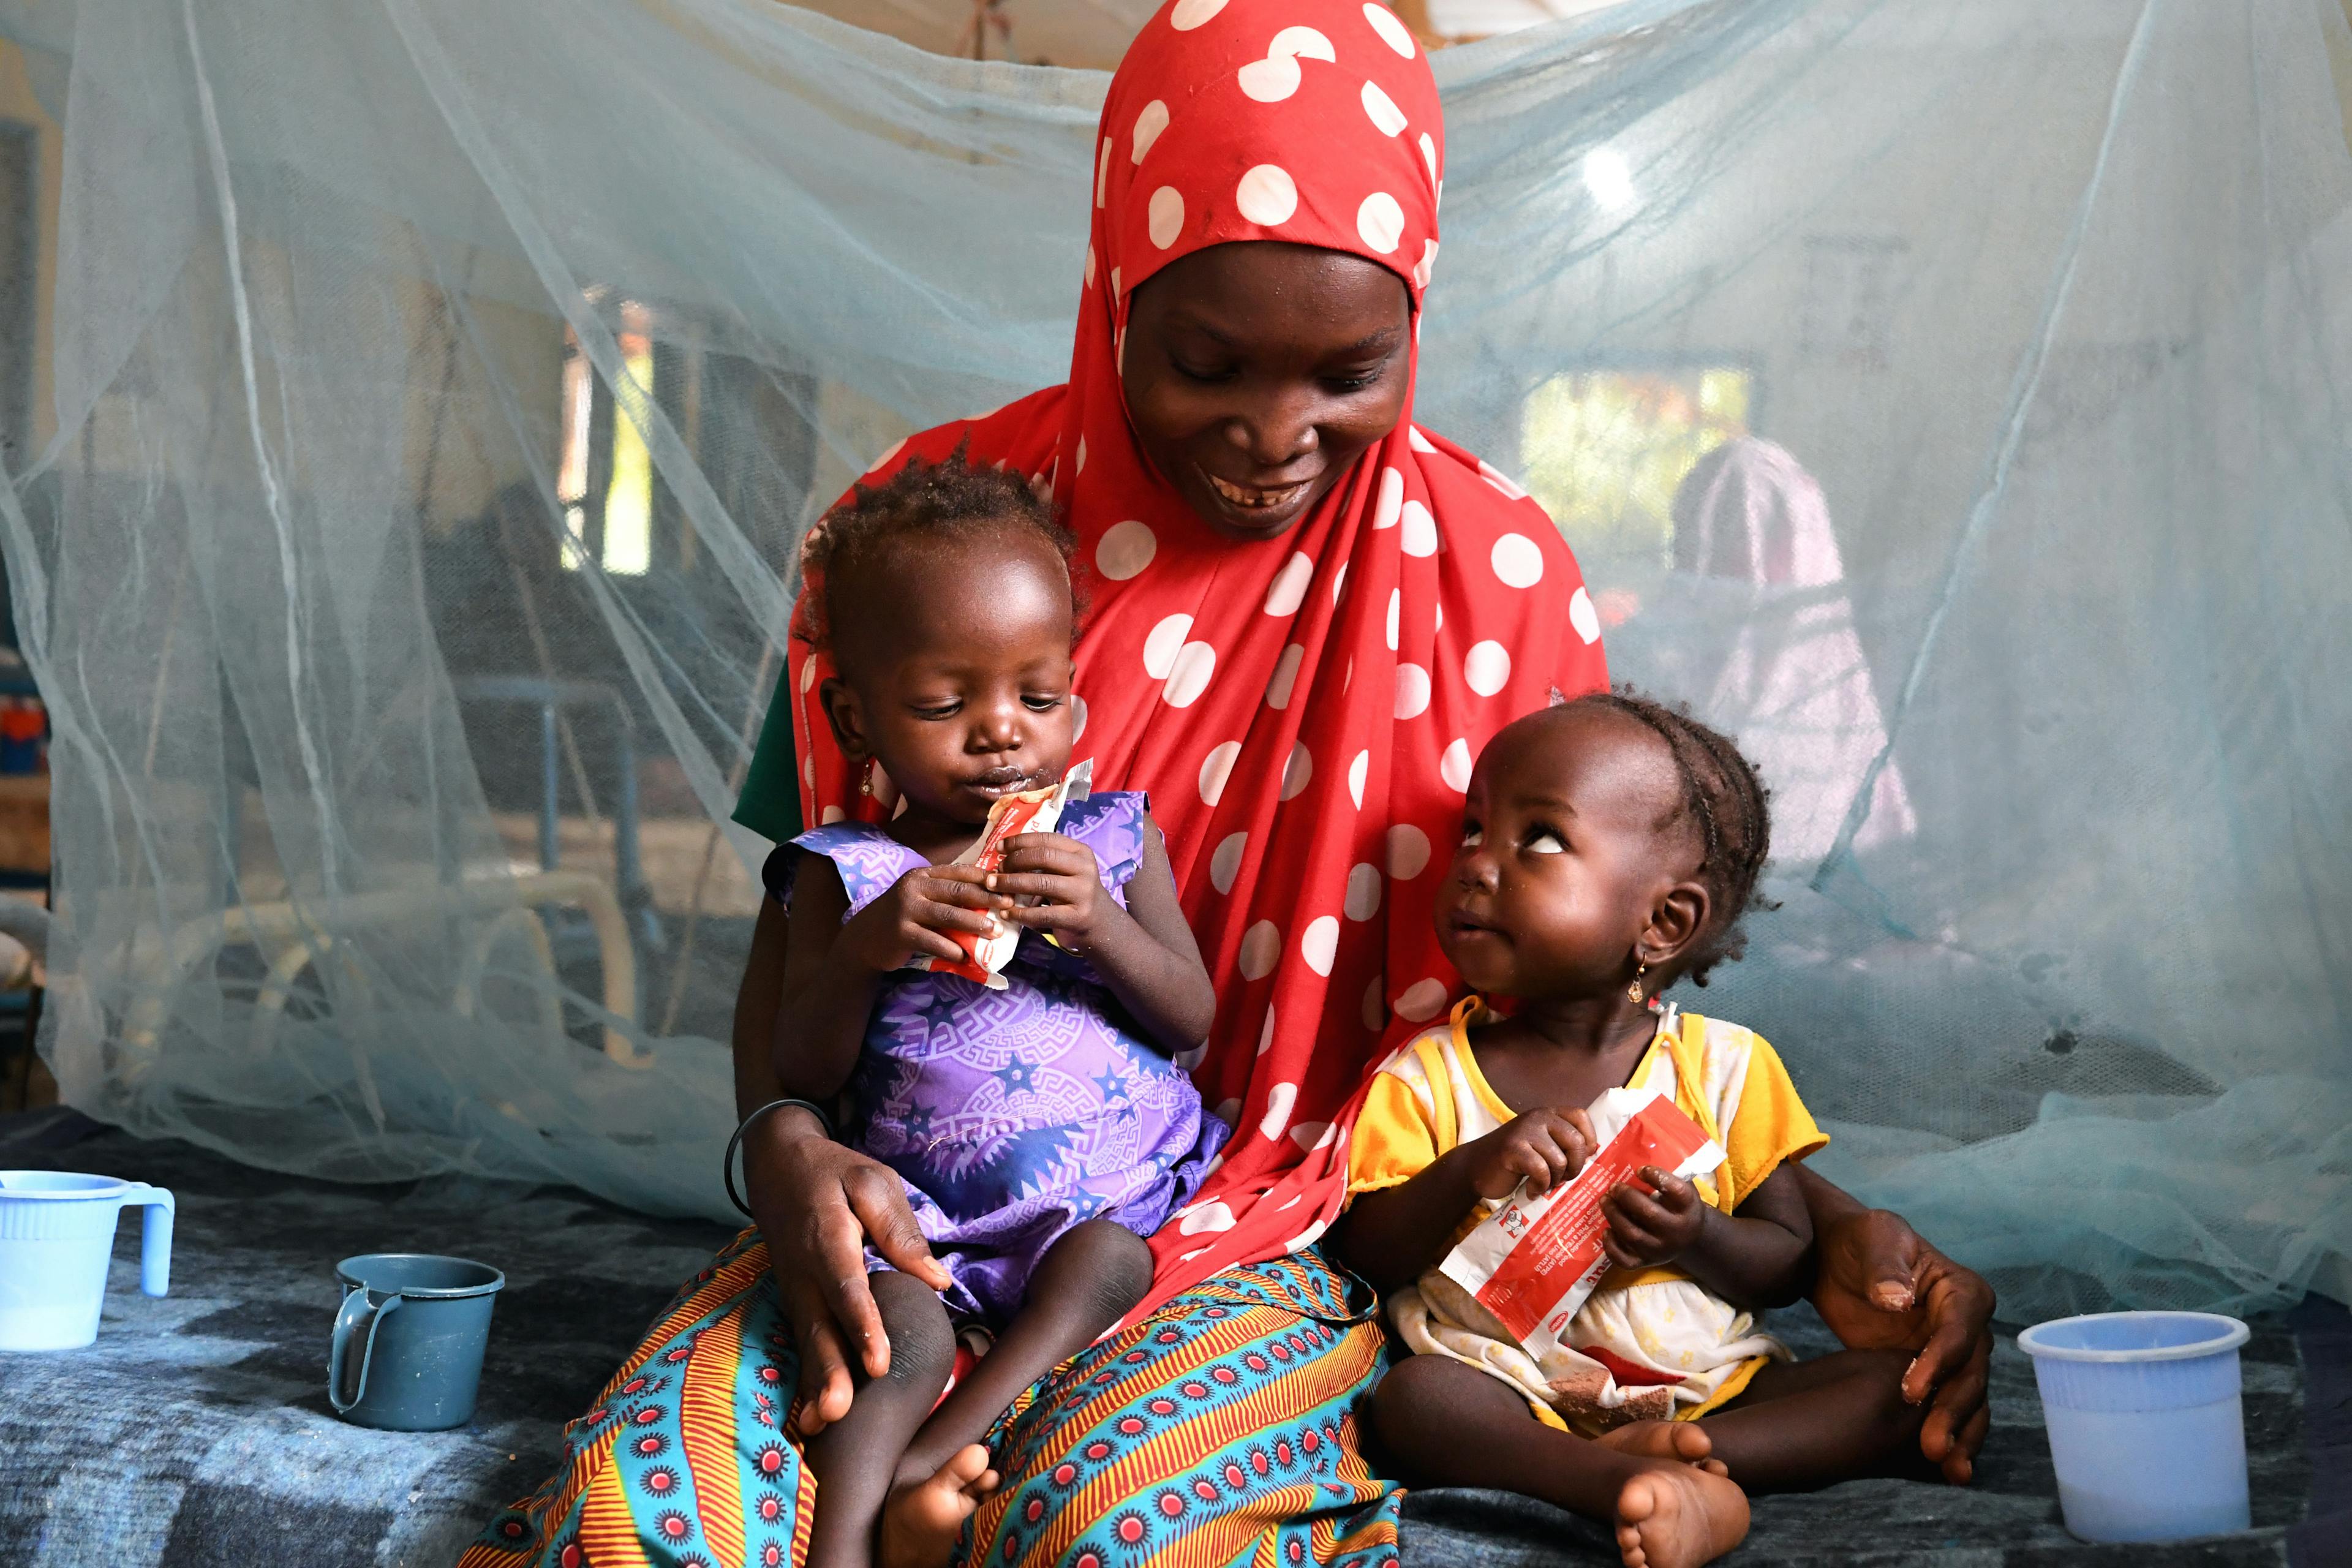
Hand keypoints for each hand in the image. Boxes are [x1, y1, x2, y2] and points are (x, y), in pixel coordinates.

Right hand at [740, 1107, 952, 1436]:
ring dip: (814, 1385)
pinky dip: (805, 1379)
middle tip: (840, 1413)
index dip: (862, 1326)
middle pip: (819, 1327)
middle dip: (829, 1372)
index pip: (846, 1287)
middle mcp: (805, 1272)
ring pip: (806, 1342)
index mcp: (828, 1238)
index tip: (879, 1363)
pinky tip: (812, 1418)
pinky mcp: (794, 1300)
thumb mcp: (872, 1182)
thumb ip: (900, 1230)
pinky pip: (801, 1343)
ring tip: (823, 1425)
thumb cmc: (833, 1172)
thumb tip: (938, 1282)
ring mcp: (794, 1289)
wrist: (775, 1163)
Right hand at [839, 863, 1006, 973]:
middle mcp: (913, 888)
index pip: (958, 872)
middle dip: (987, 898)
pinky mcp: (902, 933)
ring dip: (975, 923)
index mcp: (922, 875)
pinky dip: (953, 950)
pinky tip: (966, 956)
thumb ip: (945, 894)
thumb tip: (989, 895)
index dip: (985, 878)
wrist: (864, 940)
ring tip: (996, 931)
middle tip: (1009, 905)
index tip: (1007, 884)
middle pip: (957, 892)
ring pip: (948, 915)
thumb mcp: (920, 897)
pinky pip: (934, 942)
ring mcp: (906, 910)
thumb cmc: (902, 917)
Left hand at [992, 832, 1110, 950]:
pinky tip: (1006, 914)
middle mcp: (1084, 869)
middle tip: (996, 870)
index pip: (1046, 839)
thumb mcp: (1066, 870)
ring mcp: (1083, 893)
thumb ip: (1044, 860)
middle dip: (1014, 862)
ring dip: (1012, 884)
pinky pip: (1042, 914)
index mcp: (1080, 852)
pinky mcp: (1076, 917)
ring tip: (994, 888)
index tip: (999, 848)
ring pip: (1041, 883)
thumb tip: (1004, 854)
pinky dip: (1020, 914)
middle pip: (1043, 857)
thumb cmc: (1073, 893)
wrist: (1100, 923)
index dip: (1019, 841)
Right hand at [1465, 1108, 1593, 1199]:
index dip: (1588, 1139)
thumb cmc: (1513, 1161)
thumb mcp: (1540, 1145)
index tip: (1582, 1158)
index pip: (1581, 1116)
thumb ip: (1561, 1143)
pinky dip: (1540, 1186)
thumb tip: (1592, 1153)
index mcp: (1547, 1114)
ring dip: (1554, 1180)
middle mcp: (1538, 1118)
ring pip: (1559, 1160)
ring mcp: (1524, 1132)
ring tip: (1542, 1185)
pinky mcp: (1513, 1149)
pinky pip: (1541, 1171)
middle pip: (1575, 1142)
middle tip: (1562, 1179)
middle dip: (1574, 1167)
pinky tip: (1530, 1190)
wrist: (1474, 1168)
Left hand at [1599, 1166, 1707, 1268]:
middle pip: (1649, 1213)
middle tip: (1614, 1186)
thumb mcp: (1682, 1189)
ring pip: (1632, 1235)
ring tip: (1605, 1200)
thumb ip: (1666, 1178)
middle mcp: (1676, 1232)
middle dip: (1626, 1197)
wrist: (1690, 1238)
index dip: (1656, 1176)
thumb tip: (1635, 1163)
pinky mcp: (1646, 1263)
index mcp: (1688, 1208)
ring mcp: (1660, 1251)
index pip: (1676, 1190)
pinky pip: (1624, 1260)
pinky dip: (1611, 1246)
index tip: (1640, 1170)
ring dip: (1613, 1215)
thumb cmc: (1679, 1206)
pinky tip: (1606, 1230)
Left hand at [1813, 1205, 1995, 1483]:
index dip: (1939, 1364)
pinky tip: (1945, 1470)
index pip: (1959, 1334)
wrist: (1836, 1256)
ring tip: (1948, 1469)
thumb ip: (1887, 1267)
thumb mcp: (1875, 1237)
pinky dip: (1950, 1435)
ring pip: (1967, 1399)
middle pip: (1969, 1374)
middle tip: (1931, 1446)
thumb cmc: (1860, 1239)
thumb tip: (1899, 1300)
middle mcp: (1968, 1327)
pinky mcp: (1931, 1376)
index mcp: (1964, 1292)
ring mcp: (1952, 1355)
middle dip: (1952, 1410)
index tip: (1911, 1391)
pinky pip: (1947, 1407)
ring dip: (1960, 1433)